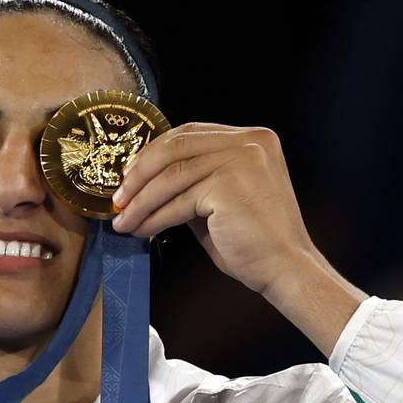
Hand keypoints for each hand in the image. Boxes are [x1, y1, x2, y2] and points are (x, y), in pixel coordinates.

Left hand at [109, 123, 316, 297]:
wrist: (284, 269)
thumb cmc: (254, 241)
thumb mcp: (220, 199)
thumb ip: (193, 181)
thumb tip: (145, 180)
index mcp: (253, 139)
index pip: (189, 133)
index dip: (153, 152)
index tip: (129, 175)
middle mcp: (250, 142)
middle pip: (176, 146)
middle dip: (140, 173)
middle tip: (119, 198)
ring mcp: (242, 160)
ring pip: (172, 175)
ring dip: (141, 201)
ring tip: (124, 220)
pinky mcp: (229, 185)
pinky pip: (178, 199)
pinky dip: (154, 217)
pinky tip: (142, 230)